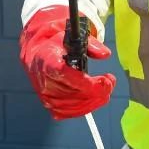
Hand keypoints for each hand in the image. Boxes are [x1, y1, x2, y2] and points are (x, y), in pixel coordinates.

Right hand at [19, 5, 116, 119]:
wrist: (37, 54)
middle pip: (71, 92)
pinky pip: (67, 113)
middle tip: (110, 82)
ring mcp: (45, 94)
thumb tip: (105, 54)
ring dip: (93, 100)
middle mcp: (43, 79)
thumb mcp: (73, 35)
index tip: (102, 82)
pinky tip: (94, 99)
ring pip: (71, 105)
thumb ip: (91, 44)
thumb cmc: (57, 44)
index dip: (83, 82)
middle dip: (96, 91)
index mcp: (47, 58)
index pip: (63, 73)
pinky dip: (84, 108)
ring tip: (106, 89)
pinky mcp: (48, 104)